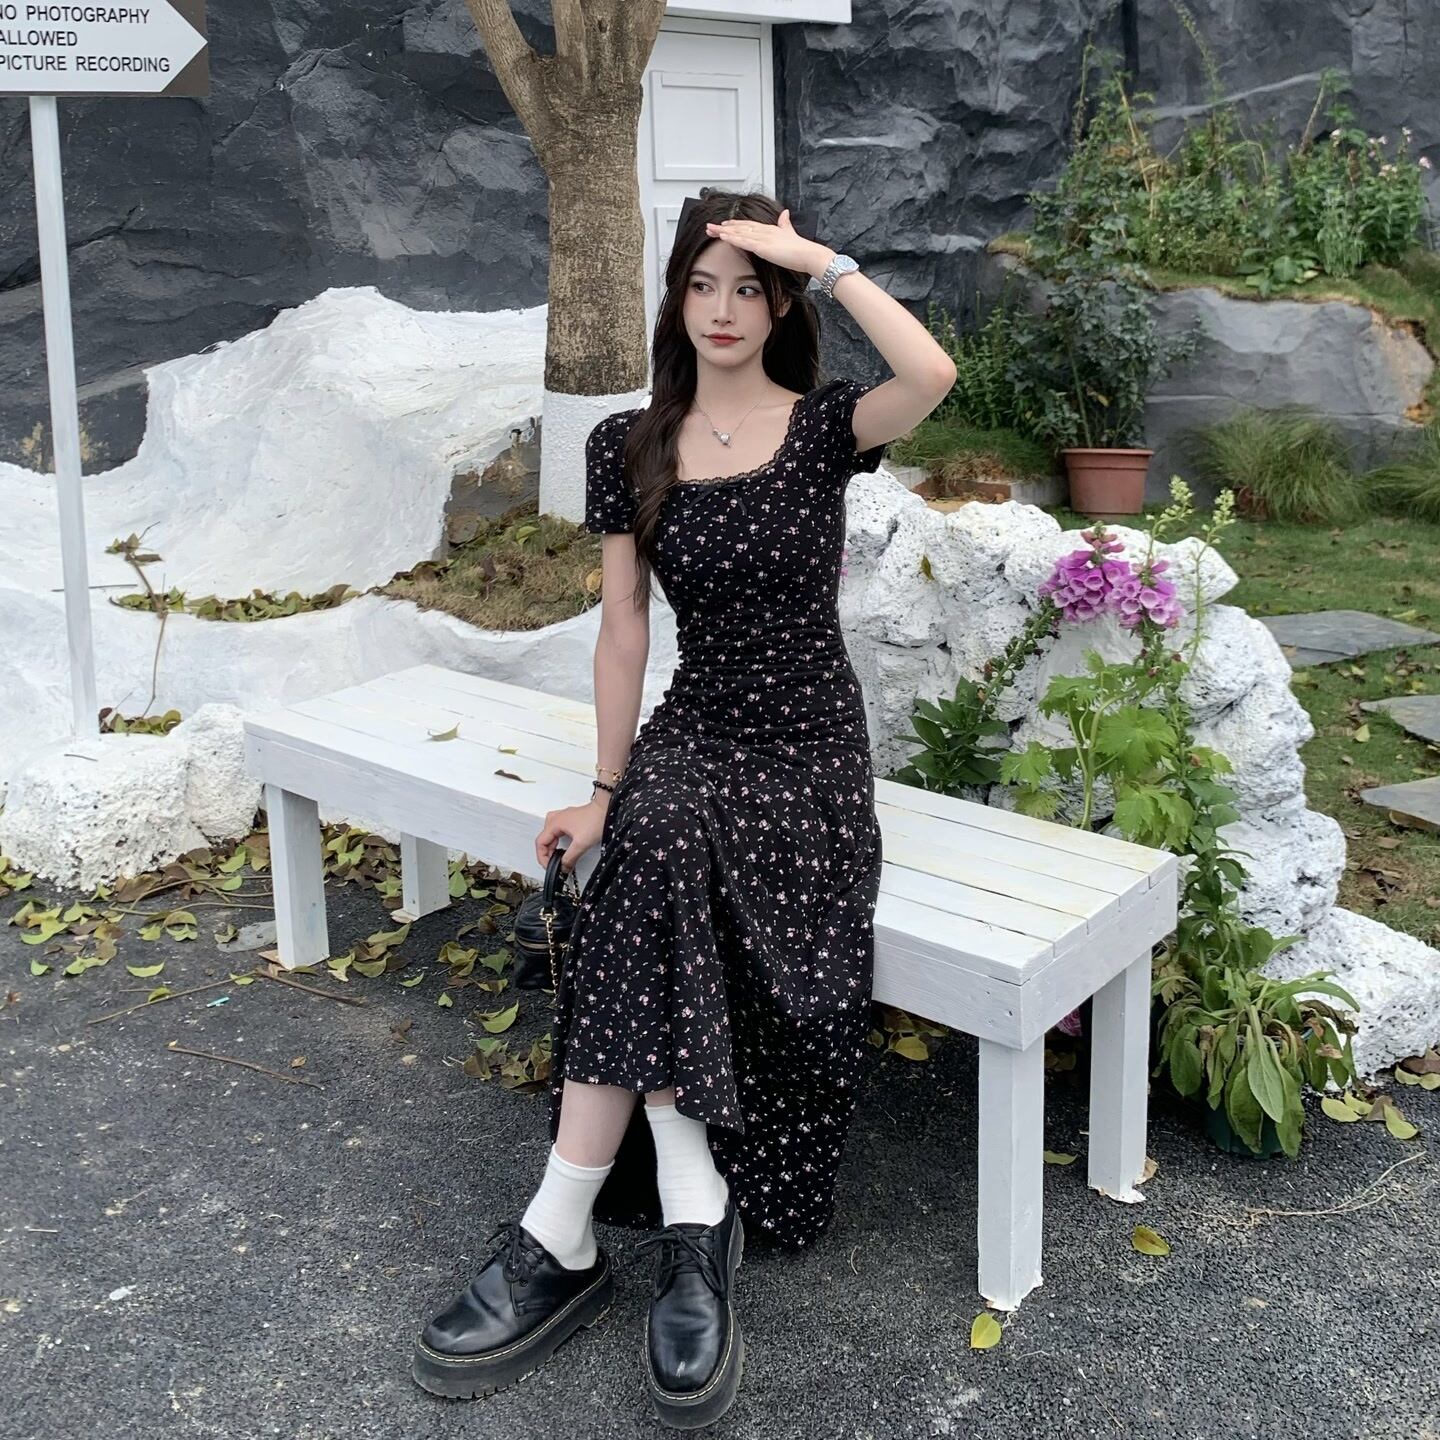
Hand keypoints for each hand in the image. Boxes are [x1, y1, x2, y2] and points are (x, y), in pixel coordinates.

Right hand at [535, 794, 608, 872]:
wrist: (607, 809)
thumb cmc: (596, 819)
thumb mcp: (581, 844)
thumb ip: (570, 858)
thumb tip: (563, 867)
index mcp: (554, 823)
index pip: (540, 843)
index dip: (542, 857)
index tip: (549, 866)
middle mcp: (556, 818)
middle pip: (544, 840)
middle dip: (547, 854)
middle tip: (554, 864)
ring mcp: (562, 818)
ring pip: (550, 836)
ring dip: (552, 848)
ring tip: (558, 858)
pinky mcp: (569, 819)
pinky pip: (556, 832)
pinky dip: (558, 842)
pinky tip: (564, 848)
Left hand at [705, 209, 831, 277]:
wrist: (808, 254)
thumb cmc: (801, 248)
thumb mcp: (791, 233)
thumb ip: (786, 223)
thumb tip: (785, 213)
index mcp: (770, 229)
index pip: (748, 225)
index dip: (735, 224)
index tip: (724, 224)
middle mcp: (764, 231)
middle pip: (740, 227)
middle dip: (724, 227)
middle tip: (710, 226)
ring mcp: (763, 238)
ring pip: (739, 233)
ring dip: (723, 232)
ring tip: (710, 230)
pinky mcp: (763, 247)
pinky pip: (744, 242)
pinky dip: (733, 239)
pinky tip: (723, 237)